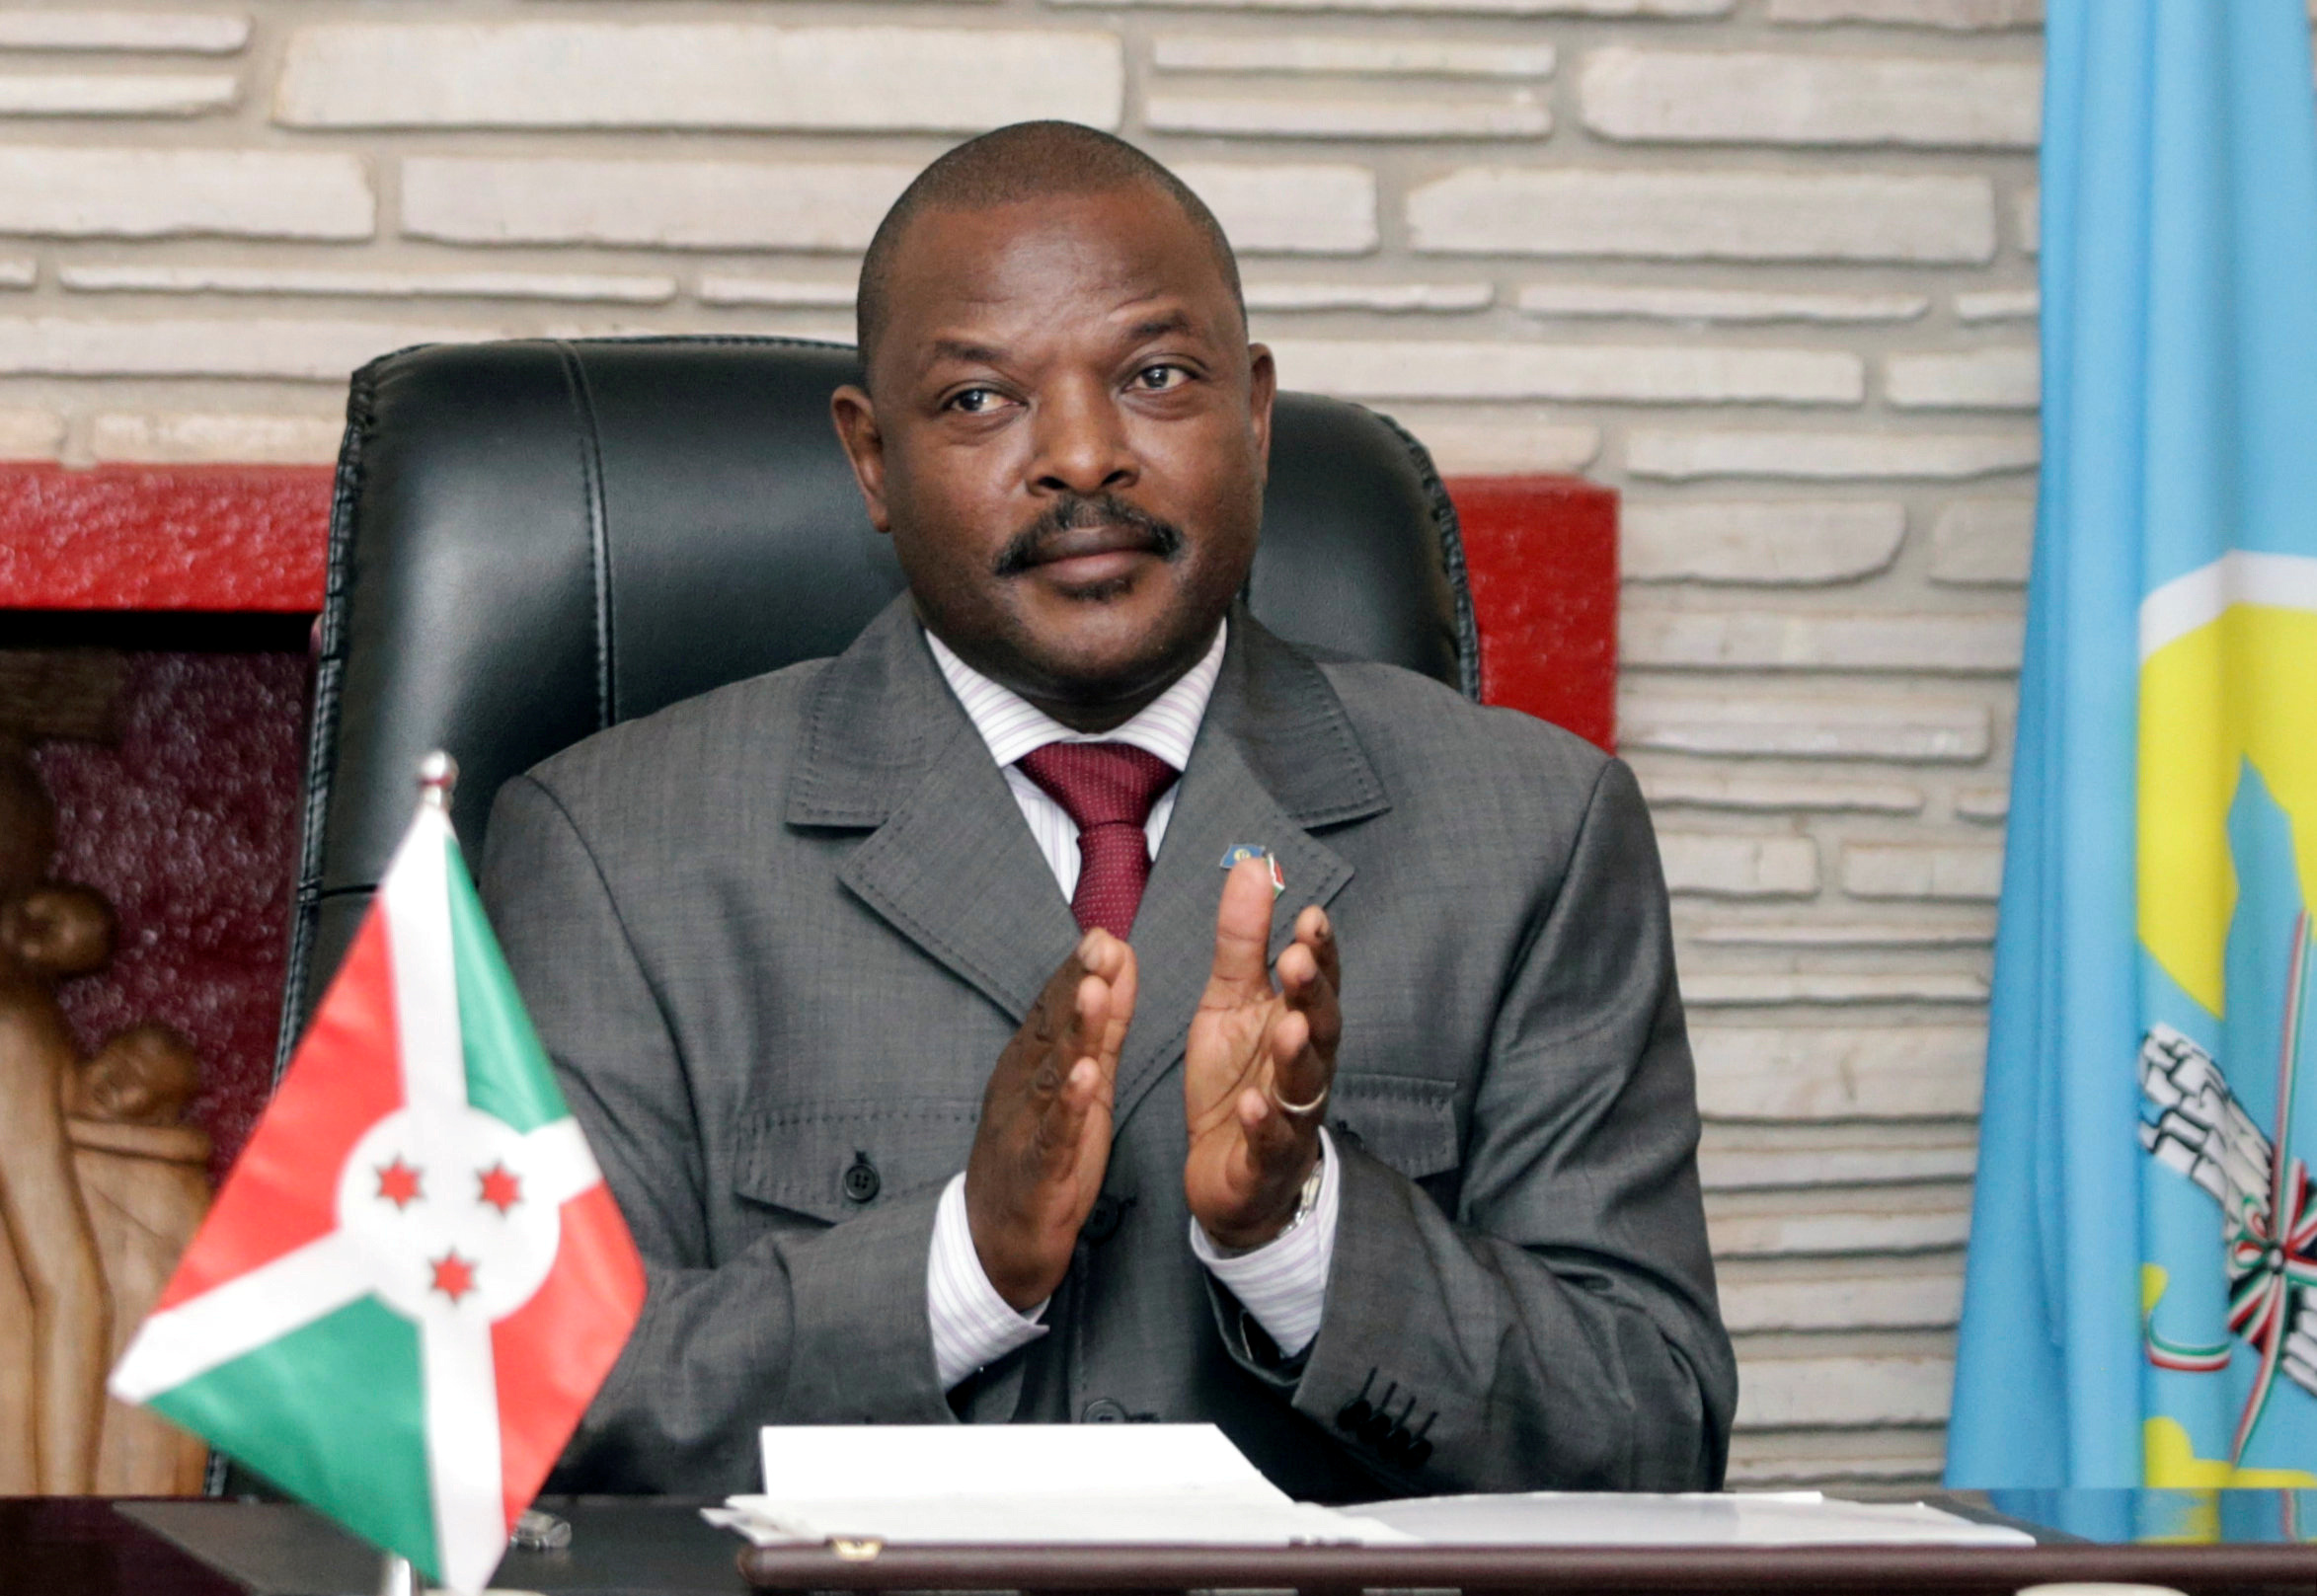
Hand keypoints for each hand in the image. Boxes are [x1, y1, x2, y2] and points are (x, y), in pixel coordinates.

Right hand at [964, 930, 1137, 1308]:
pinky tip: (1087, 1078)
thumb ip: (1102, 1029)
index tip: (1103, 934)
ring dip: (1074, 1034)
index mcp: (1031, 1066)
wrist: (996, 1245)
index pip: (1054, 1011)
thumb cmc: (1041, 1156)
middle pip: (1051, 1032)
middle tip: (1100, 944)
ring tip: (1094, 993)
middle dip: (1076, 987)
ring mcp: (1026, 1129)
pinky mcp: (1038, 1172)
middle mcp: (1022, 1089)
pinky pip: (1055, 1135)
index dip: (1077, 972)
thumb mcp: (1080, 1086)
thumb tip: (1117, 965)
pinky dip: (1070, 1106)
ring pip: (1053, 1075)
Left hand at [1184, 858, 1340, 1249]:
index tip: (1310, 915)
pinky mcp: (1267, 1160)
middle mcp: (1306, 1066)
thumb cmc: (1239, 1079)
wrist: (1230, 1174)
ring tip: (1288, 1026)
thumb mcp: (1229, 1001)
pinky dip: (1266, 1125)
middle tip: (1296, 960)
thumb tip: (1253, 864)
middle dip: (1312, 993)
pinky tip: (1254, 1108)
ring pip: (1305, 1084)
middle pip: (1322, 1027)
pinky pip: (1271, 1142)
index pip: (1317, 981)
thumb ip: (1243, 939)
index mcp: (1298, 1022)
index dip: (1318, 951)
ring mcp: (1293, 1115)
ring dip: (1297, 1054)